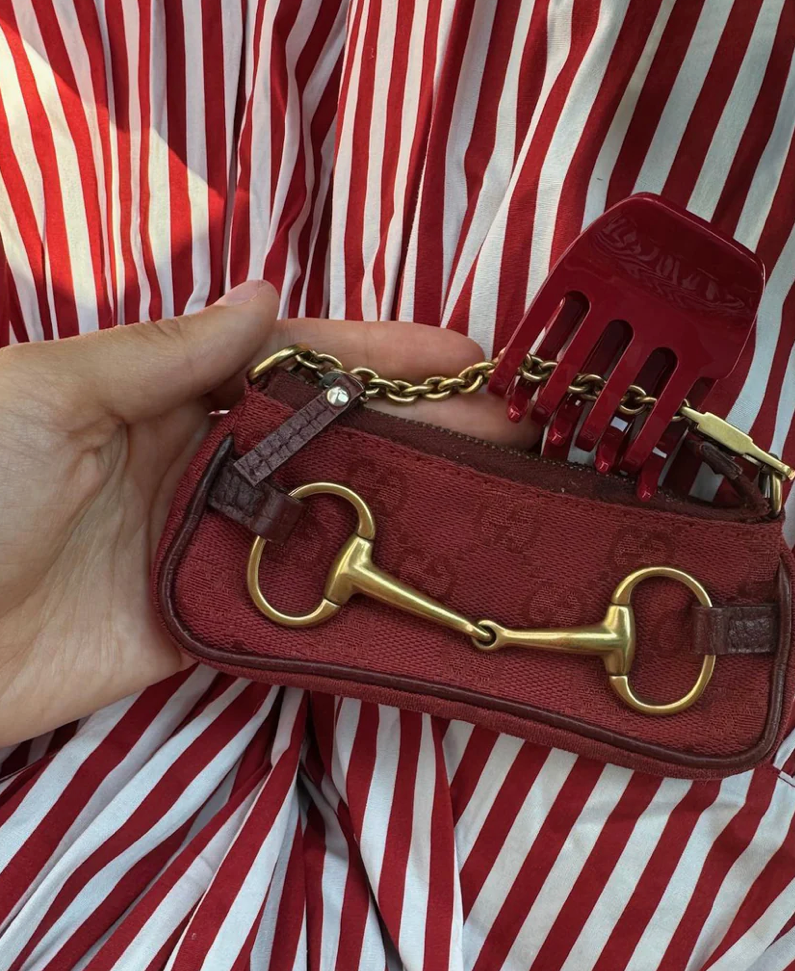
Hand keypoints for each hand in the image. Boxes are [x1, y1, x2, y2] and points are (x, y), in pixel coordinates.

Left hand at [0, 281, 536, 745]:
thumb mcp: (52, 393)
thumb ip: (165, 353)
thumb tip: (264, 295)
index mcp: (166, 395)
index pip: (299, 363)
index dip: (385, 357)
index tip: (466, 355)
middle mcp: (202, 464)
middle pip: (336, 441)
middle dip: (425, 429)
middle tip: (515, 431)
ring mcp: (211, 545)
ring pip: (331, 516)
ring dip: (411, 506)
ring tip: (498, 497)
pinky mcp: (207, 623)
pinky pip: (296, 600)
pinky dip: (358, 589)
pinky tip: (424, 578)